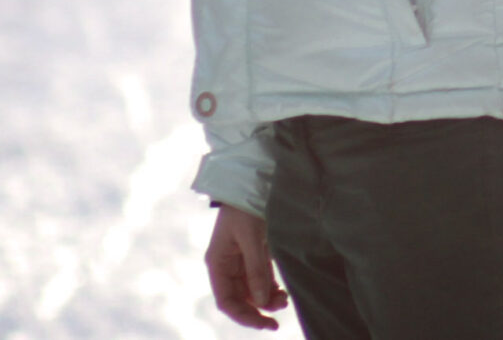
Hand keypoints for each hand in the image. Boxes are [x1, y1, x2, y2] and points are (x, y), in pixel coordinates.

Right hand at [204, 204, 288, 329]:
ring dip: (267, 299)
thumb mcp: (251, 237)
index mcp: (218, 264)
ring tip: (285, 301)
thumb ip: (256, 269)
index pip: (226, 301)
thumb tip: (261, 301)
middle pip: (240, 298)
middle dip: (258, 309)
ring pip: (252, 290)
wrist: (252, 180)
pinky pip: (260, 278)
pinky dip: (270, 287)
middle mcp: (227, 266)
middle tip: (278, 320)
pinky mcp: (255, 253)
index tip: (264, 323)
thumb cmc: (246, 206)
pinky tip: (281, 292)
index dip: (244, 316)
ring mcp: (241, 260)